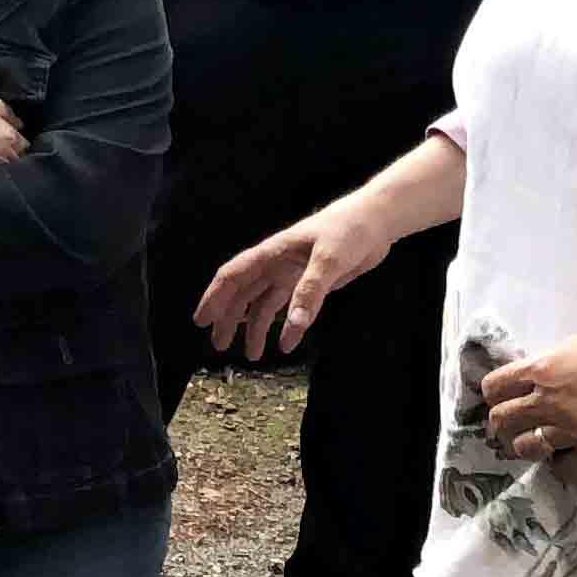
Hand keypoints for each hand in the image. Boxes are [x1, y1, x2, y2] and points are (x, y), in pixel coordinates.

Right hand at [196, 194, 397, 358]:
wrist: (374, 222)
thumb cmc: (347, 231)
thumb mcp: (328, 260)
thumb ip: (310, 292)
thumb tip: (292, 328)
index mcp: (272, 253)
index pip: (233, 276)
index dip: (214, 297)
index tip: (201, 321)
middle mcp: (276, 265)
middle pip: (243, 294)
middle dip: (228, 319)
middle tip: (219, 345)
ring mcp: (292, 274)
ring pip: (264, 303)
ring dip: (254, 327)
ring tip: (252, 354)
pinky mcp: (310, 283)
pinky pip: (289, 307)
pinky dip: (284, 326)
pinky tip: (284, 344)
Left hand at [479, 327, 576, 474]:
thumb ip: (550, 365)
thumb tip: (531, 380)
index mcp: (543, 367)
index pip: (494, 387)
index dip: (493, 396)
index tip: (499, 401)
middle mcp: (550, 398)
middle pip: (502, 419)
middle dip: (501, 425)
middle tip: (508, 429)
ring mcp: (573, 427)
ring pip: (527, 447)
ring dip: (527, 447)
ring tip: (535, 446)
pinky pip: (565, 471)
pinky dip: (562, 468)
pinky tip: (568, 460)